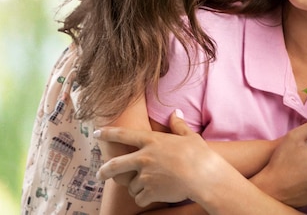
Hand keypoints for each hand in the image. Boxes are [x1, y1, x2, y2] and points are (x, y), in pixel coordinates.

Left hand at [96, 110, 228, 207]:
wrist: (204, 177)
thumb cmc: (200, 155)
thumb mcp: (189, 136)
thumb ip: (178, 125)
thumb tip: (175, 112)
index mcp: (152, 141)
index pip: (123, 135)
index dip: (108, 133)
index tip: (98, 133)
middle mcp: (144, 157)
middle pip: (114, 165)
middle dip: (104, 171)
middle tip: (100, 174)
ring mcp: (145, 176)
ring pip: (131, 186)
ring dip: (138, 187)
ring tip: (152, 186)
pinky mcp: (149, 191)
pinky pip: (140, 198)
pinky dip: (145, 198)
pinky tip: (156, 195)